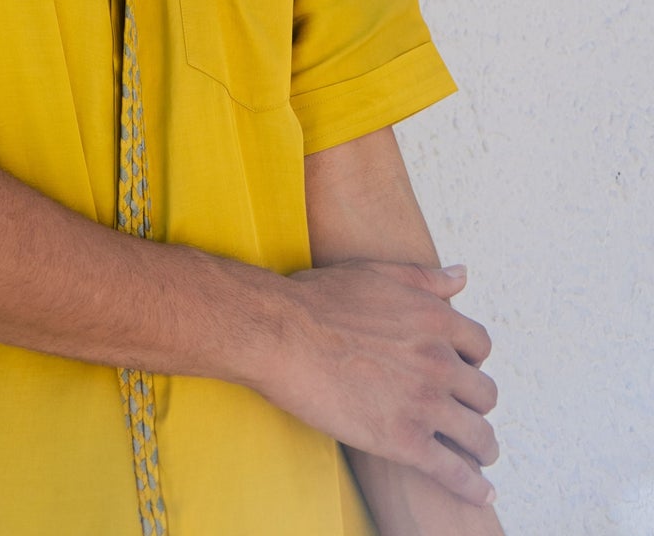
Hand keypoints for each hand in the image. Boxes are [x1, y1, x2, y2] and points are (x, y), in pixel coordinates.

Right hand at [255, 260, 497, 506]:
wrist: (283, 334)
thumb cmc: (320, 300)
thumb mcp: (378, 274)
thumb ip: (425, 278)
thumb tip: (462, 274)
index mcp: (435, 320)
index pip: (480, 346)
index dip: (472, 359)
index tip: (460, 369)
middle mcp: (440, 361)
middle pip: (484, 393)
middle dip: (475, 403)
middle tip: (461, 411)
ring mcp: (425, 404)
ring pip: (478, 435)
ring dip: (483, 447)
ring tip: (479, 454)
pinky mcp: (405, 441)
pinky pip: (454, 471)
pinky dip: (474, 487)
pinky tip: (483, 493)